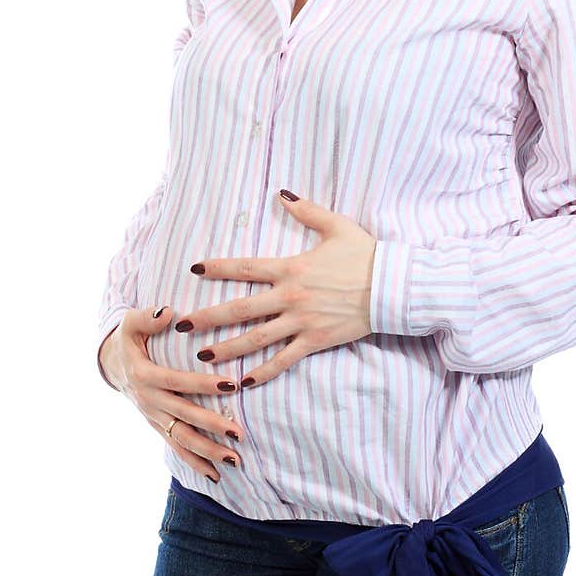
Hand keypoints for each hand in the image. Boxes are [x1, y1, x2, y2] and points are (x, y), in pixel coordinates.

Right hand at [101, 307, 243, 482]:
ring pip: (182, 438)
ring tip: (235, 459)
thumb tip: (168, 313)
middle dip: (212, 425)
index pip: (178, 381)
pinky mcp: (158, 426)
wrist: (113, 364)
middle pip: (184, 416)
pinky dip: (195, 462)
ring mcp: (153, 417)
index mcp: (144, 375)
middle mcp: (149, 400)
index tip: (231, 384)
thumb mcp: (131, 323)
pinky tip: (217, 475)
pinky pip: (176, 447)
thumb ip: (148, 317)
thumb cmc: (129, 338)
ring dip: (208, 451)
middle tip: (239, 433)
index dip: (203, 384)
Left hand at [174, 189, 377, 385]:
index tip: (195, 270)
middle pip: (240, 309)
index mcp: (291, 268)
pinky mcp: (316, 341)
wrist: (393, 286)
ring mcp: (302, 321)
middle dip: (208, 317)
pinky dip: (264, 371)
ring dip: (227, 348)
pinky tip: (245, 381)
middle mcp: (291, 296)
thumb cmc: (366, 254)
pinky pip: (285, 360)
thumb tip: (282, 194)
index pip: (246, 267)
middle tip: (183, 326)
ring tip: (203, 358)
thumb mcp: (337, 226)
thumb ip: (307, 211)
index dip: (218, 268)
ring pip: (256, 338)